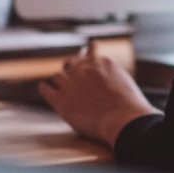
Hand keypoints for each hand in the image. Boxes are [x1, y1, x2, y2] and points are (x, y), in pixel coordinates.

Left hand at [38, 41, 159, 147]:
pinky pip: (47, 90)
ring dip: (60, 77)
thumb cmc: (130, 105)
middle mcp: (83, 70)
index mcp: (101, 62)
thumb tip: (107, 73)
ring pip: (58, 75)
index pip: (90, 52)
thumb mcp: (124, 80)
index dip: (87, 53)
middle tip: (71, 66)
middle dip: (72, 64)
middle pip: (72, 62)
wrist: (124, 120)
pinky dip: (44, 88)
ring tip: (59, 79)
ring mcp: (71, 85)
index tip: (86, 53)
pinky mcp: (62, 102)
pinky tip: (43, 87)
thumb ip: (111, 72)